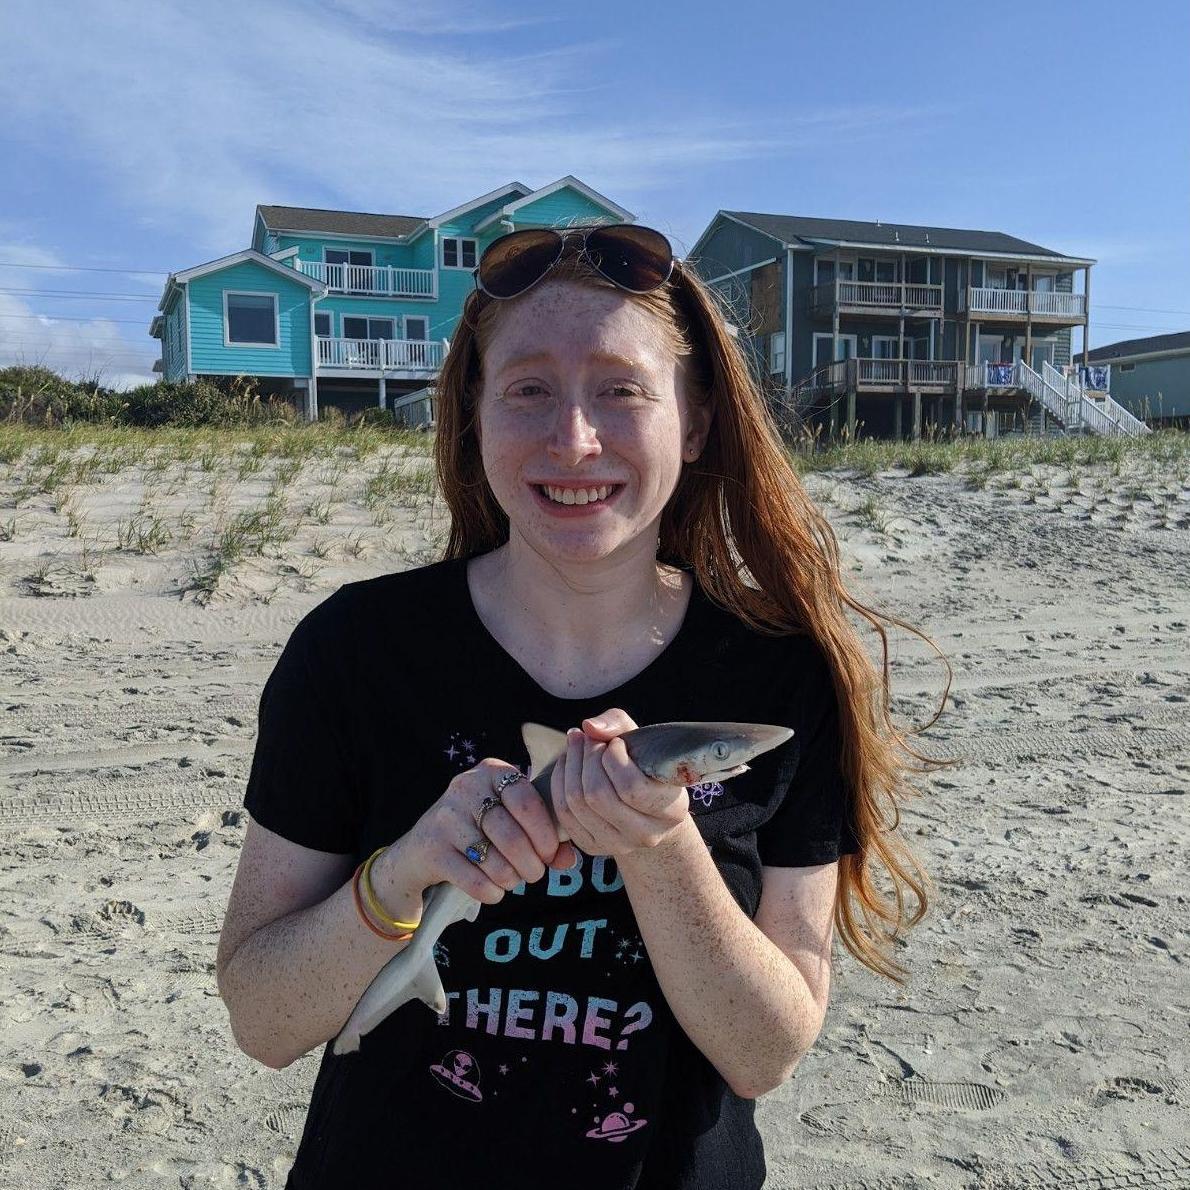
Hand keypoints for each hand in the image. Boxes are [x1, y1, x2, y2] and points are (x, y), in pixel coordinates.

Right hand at [381, 760, 578, 906]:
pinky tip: (494, 891)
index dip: (545, 833)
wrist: (419, 850)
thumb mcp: (509, 819)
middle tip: (535, 873)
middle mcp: (466, 788)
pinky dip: (491, 891)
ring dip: (512, 879)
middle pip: (512, 835)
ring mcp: (445, 818)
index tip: (550, 852)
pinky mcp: (432, 849)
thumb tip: (569, 859)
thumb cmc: (479, 830)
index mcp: (492, 771)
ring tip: (514, 880)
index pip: (528, 801)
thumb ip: (543, 835)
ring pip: (493, 859)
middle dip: (532, 863)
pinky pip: (473, 879)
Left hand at [550, 708, 690, 861]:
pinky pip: (564, 812)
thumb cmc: (646, 765)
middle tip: (589, 738)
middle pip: (598, 795)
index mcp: (671, 811)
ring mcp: (618, 845)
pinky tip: (567, 763)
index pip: (631, 788)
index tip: (616, 743)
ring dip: (570, 764)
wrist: (646, 806)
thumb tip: (588, 727)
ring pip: (577, 802)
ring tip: (576, 743)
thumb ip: (619, 724)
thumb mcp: (643, 740)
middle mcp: (647, 835)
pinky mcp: (592, 847)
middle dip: (587, 757)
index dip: (614, 759)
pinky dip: (560, 781)